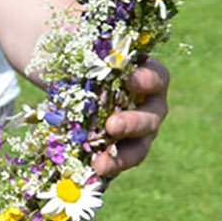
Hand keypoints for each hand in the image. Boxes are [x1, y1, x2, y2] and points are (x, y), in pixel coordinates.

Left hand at [92, 59, 168, 178]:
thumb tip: (89, 50)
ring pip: (139, 146)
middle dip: (133, 122)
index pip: (157, 78)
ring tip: (101, 163)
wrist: (64, 77)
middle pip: (151, 117)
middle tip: (112, 126)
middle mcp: (148, 105)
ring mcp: (136, 131)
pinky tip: (93, 171)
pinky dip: (108, 167)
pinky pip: (118, 161)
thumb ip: (93, 52)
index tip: (131, 79)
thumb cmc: (82, 57)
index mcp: (146, 75)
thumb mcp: (85, 49)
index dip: (147, 80)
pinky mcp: (119, 149)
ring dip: (122, 156)